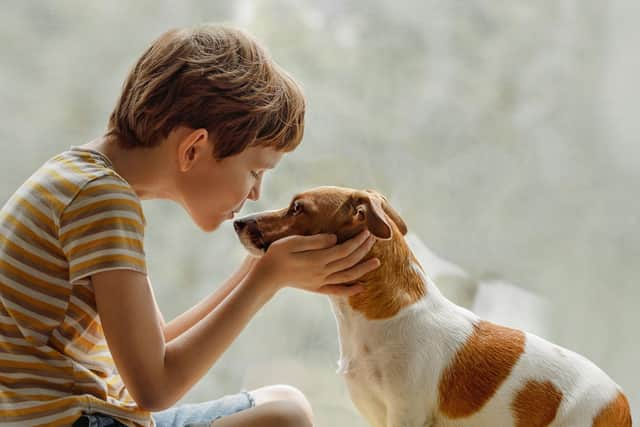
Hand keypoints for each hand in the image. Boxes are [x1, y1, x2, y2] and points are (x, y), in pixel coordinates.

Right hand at [251, 230, 379, 295]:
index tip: (367, 231)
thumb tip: (334, 238)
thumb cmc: (276, 255)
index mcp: (318, 259)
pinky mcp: (317, 288)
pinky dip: (350, 290)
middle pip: (349, 261)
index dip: (357, 241)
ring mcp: (320, 282)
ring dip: (363, 269)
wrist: (266, 276)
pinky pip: (337, 291)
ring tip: (377, 262)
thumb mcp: (292, 242)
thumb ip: (314, 241)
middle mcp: (323, 272)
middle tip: (374, 239)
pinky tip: (360, 288)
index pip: (344, 249)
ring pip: (347, 276)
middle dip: (363, 249)